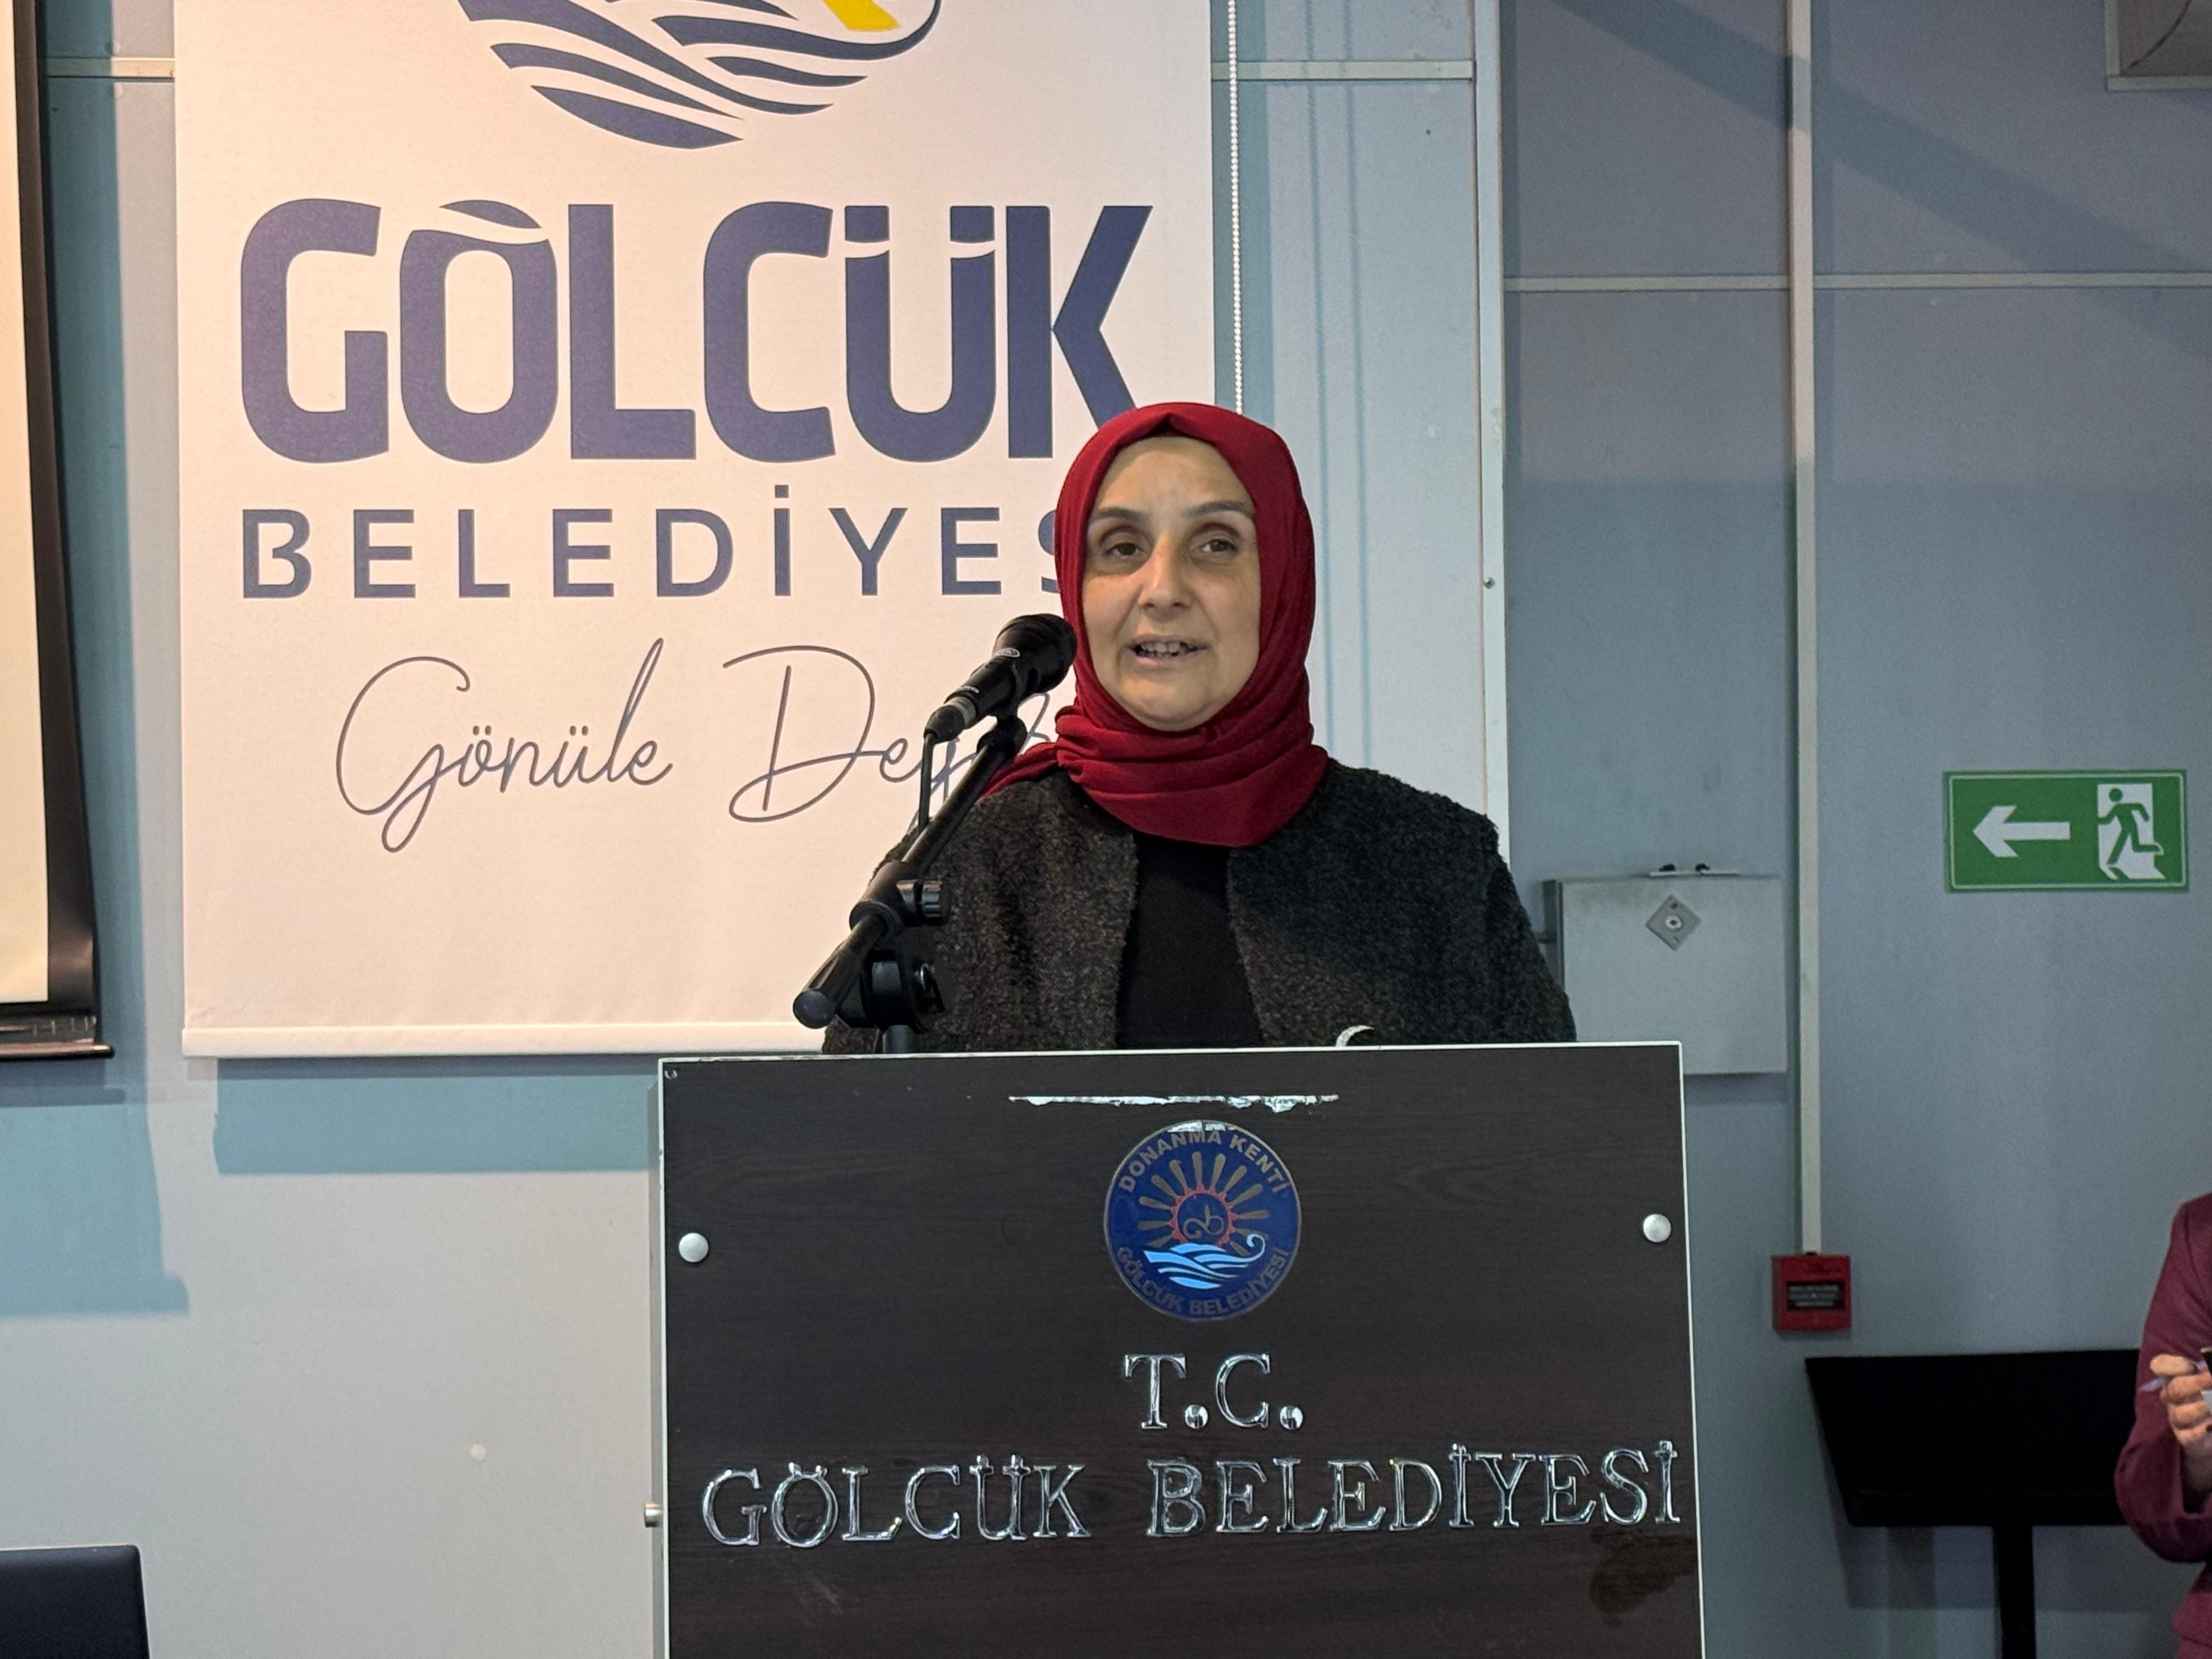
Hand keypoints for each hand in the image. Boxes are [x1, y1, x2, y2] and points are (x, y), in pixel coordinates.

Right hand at [2150, 1354, 2211, 1502]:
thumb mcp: (2206, 1382)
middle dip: (2196, 1384)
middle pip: (2174, 1389)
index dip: (2173, 1365)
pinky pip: (2190, 1436)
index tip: (2192, 1366)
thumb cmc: (2208, 1396)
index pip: (2160, 1366)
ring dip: (2200, 1408)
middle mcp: (2171, 1398)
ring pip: (2180, 1414)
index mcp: (2174, 1378)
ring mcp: (2177, 1419)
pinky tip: (2211, 1425)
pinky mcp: (2186, 1439)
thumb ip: (2207, 1371)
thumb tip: (2209, 1362)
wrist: (2209, 1428)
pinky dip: (2201, 1431)